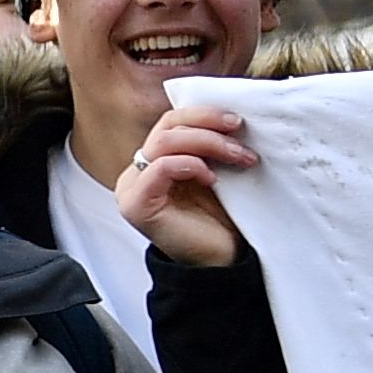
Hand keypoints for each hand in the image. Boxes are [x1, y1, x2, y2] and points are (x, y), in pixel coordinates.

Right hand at [118, 100, 255, 270]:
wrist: (223, 260)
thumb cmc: (222, 218)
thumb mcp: (218, 170)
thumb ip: (208, 145)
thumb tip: (229, 111)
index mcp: (153, 162)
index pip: (171, 121)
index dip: (204, 114)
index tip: (237, 122)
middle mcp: (138, 173)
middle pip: (167, 126)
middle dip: (208, 125)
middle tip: (240, 134)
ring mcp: (132, 189)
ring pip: (163, 142)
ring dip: (207, 143)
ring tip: (239, 158)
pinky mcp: (136, 206)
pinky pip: (158, 168)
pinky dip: (189, 165)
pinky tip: (212, 179)